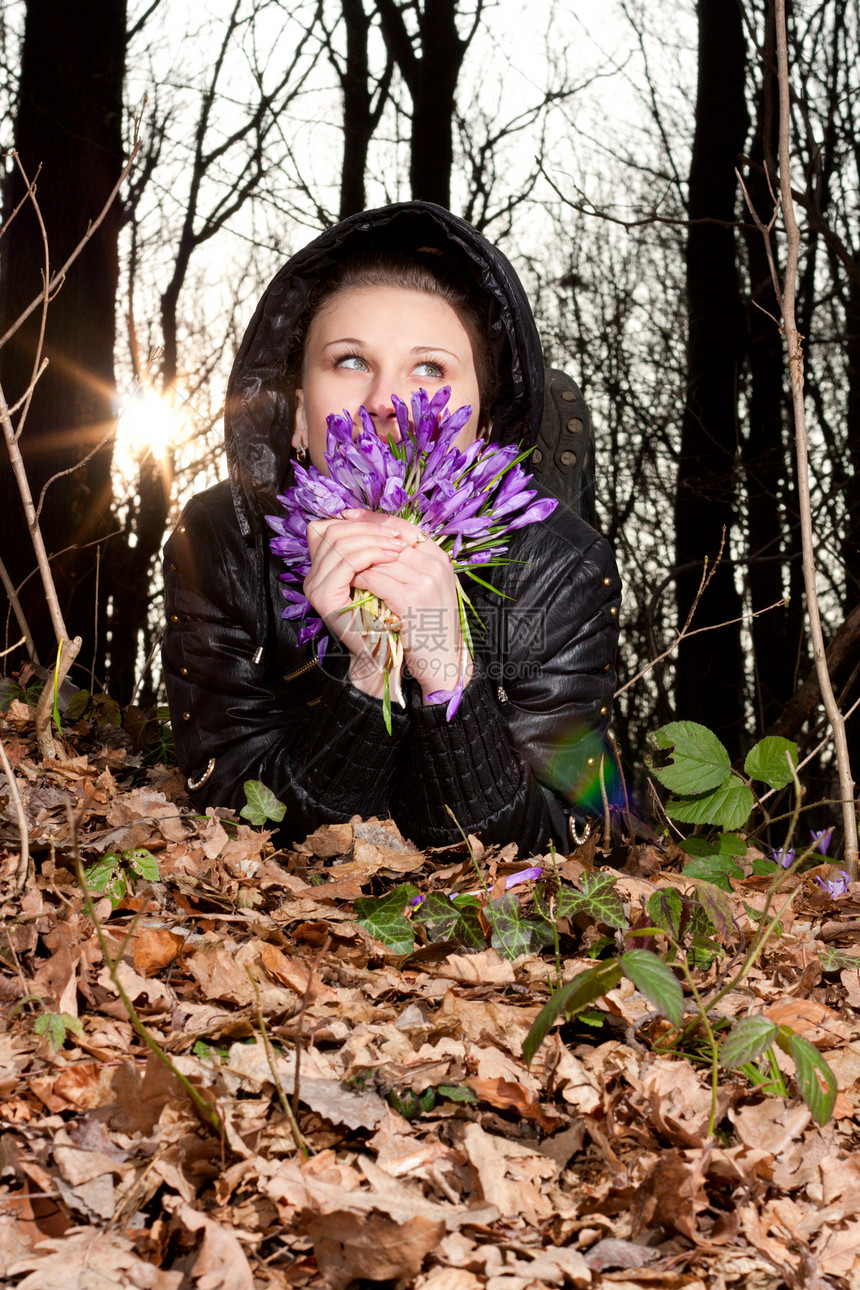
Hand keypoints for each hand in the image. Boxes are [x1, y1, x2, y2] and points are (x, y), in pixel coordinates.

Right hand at [304, 515, 406, 695]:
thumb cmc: (386, 615)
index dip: (359, 521)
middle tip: (395, 536)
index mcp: (323, 567)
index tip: (388, 528)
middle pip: (333, 530)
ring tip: (397, 547)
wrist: (384, 652)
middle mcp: (313, 575)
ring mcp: (315, 586)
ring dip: (372, 539)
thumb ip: (372, 549)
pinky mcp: (324, 597)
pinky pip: (346, 562)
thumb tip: (380, 518)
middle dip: (368, 528)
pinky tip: (390, 557)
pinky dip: (370, 554)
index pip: (330, 527)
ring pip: (340, 543)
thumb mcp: (380, 574)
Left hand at [338, 509, 472, 700]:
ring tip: (340, 565)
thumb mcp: (425, 586)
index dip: (372, 518)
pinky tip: (350, 584)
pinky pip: (375, 579)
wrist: (442, 661)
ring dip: (355, 562)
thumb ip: (407, 563)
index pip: (401, 525)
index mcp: (439, 557)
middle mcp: (435, 564)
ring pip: (377, 558)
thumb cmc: (428, 625)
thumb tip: (372, 541)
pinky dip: (359, 581)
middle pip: (386, 538)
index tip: (348, 515)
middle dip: (357, 538)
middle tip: (334, 536)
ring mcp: (425, 580)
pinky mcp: (412, 599)